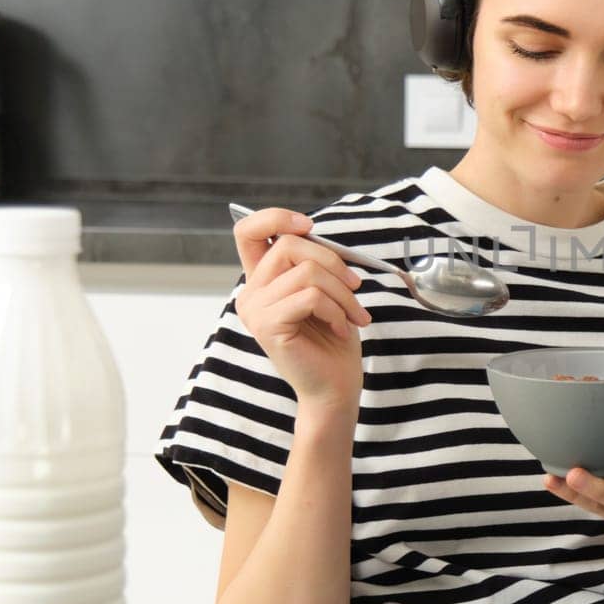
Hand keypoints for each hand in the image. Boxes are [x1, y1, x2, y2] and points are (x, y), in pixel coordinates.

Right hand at [231, 208, 371, 417]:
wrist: (336, 386)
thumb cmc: (333, 338)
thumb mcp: (325, 289)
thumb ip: (312, 261)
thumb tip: (314, 232)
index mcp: (261, 280)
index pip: (248, 231)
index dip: (275, 217)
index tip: (308, 225)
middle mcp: (250, 293)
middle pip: (289, 245)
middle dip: (334, 261)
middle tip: (356, 287)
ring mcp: (255, 310)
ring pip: (307, 271)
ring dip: (342, 292)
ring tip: (354, 314)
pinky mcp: (268, 327)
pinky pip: (311, 297)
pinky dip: (337, 310)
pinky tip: (342, 328)